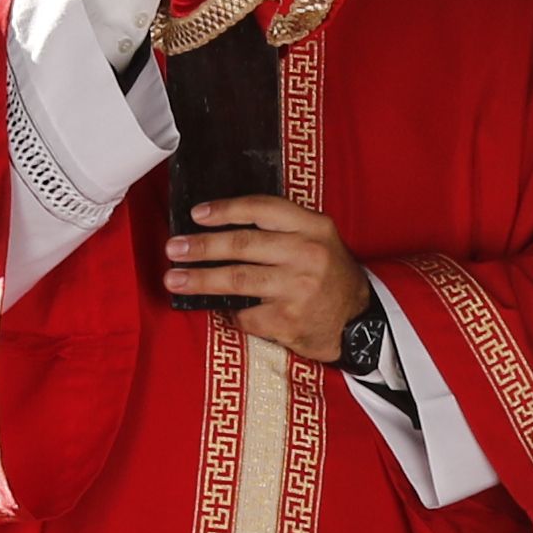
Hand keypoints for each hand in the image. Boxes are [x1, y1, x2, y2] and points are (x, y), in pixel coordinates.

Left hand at [163, 193, 370, 365]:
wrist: (357, 323)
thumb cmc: (328, 276)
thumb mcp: (318, 240)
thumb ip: (282, 229)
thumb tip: (221, 227)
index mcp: (314, 227)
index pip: (263, 209)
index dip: (226, 209)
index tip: (197, 214)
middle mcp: (308, 254)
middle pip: (243, 245)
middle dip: (202, 246)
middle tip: (174, 249)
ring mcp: (299, 289)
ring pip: (238, 280)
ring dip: (200, 279)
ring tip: (175, 279)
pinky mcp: (289, 321)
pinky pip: (246, 314)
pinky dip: (229, 313)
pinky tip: (218, 309)